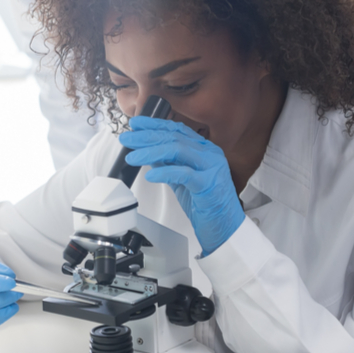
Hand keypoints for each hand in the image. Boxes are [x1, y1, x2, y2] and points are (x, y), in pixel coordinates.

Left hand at [120, 117, 244, 256]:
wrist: (226, 227)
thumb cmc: (207, 204)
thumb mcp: (183, 179)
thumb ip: (169, 164)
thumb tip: (149, 152)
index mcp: (205, 150)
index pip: (177, 130)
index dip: (155, 124)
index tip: (136, 124)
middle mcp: (210, 154)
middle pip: (174, 138)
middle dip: (147, 137)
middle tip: (127, 139)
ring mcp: (211, 168)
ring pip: (178, 150)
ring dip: (151, 152)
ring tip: (133, 157)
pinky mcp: (208, 184)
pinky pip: (184, 173)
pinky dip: (165, 172)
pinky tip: (151, 174)